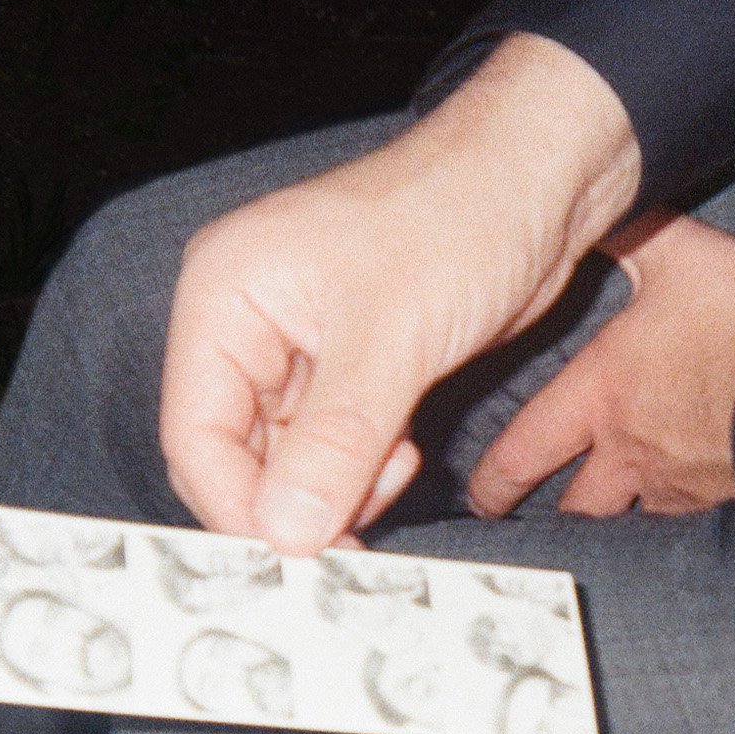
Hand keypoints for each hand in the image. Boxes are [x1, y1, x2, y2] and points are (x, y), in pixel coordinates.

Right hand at [162, 34, 641, 554]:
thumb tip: (286, 533)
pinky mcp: (357, 361)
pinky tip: (406, 454)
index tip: (303, 553)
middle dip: (295, 501)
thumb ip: (334, 442)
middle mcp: (249, 322)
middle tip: (358, 536)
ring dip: (338, 487)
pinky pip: (337, 441)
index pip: (195, 436)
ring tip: (399, 467)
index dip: (242, 507)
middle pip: (237, 454)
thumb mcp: (393, 339)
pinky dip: (365, 466)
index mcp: (224, 298)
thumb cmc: (459, 220)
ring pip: (292, 456)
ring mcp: (303, 345)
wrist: (539, 180)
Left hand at [465, 212, 734, 518]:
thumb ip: (637, 232)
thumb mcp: (687, 256)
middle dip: (547, 516)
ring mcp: (678, 482)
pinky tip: (676, 499)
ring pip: (627, 519)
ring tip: (603, 516)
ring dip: (612, 517)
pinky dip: (670, 512)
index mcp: (603, 394)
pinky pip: (682, 517)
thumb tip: (600, 197)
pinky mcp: (723, 497)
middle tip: (529, 523)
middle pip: (572, 508)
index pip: (522, 453)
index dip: (492, 482)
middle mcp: (629, 450)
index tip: (479, 497)